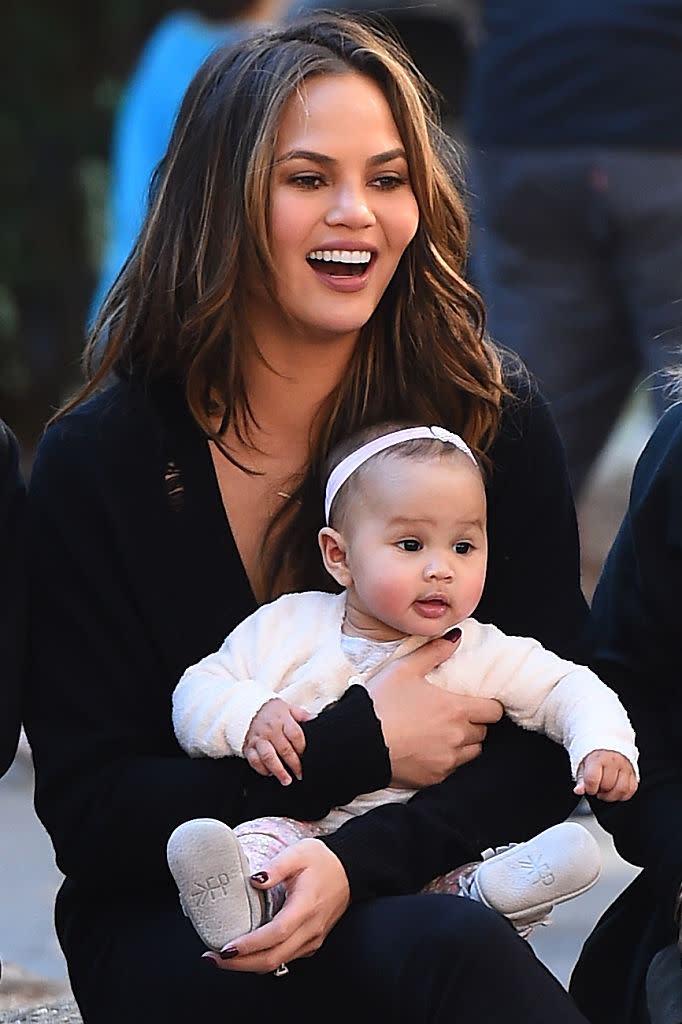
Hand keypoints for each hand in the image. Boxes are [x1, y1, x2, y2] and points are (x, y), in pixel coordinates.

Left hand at [202, 839, 349, 971]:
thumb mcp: (298, 853)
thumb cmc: (323, 860)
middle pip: (273, 958)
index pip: (275, 934)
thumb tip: (254, 880)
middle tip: (213, 959)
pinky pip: (285, 958)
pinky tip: (248, 952)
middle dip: (240, 964)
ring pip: (278, 962)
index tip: (225, 948)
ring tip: (223, 958)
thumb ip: (276, 866)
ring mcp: (313, 939)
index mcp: (306, 906)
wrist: (350, 870)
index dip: (249, 945)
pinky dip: (264, 960)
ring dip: (249, 965)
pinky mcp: (312, 942)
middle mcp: (310, 929)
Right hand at [243, 698, 314, 784]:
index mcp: (282, 717)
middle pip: (284, 749)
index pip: (295, 734)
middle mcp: (269, 728)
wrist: (249, 712)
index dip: (302, 748)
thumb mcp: (288, 708)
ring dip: (279, 771)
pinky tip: (271, 773)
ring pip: (269, 757)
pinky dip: (262, 769)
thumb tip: (315, 719)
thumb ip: (302, 715)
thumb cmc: (272, 713)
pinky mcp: (248, 747)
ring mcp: (258, 738)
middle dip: (294, 764)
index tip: (306, 757)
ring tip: (287, 780)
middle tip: (300, 774)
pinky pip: (255, 761)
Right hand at [366, 635, 502, 788]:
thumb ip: (434, 652)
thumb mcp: (405, 668)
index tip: (476, 701)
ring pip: (471, 753)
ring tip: (443, 733)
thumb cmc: (380, 702)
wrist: (357, 741)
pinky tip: (428, 749)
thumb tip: (456, 638)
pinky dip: (446, 760)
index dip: (488, 705)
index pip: (493, 711)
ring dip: (464, 743)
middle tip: (454, 715)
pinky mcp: (434, 778)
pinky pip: (452, 769)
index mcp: (455, 710)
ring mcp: (447, 761)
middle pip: (483, 732)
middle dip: (473, 723)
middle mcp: (457, 737)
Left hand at [574, 750, 638, 801]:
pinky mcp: (633, 772)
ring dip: (612, 796)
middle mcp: (613, 761)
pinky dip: (623, 795)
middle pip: (607, 785)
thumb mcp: (582, 765)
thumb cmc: (593, 756)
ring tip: (605, 791)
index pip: (593, 779)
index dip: (589, 788)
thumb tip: (578, 791)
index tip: (589, 788)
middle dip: (600, 791)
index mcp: (598, 758)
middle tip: (597, 787)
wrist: (607, 743)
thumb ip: (580, 779)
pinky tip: (615, 791)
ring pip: (622, 789)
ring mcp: (625, 766)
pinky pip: (631, 789)